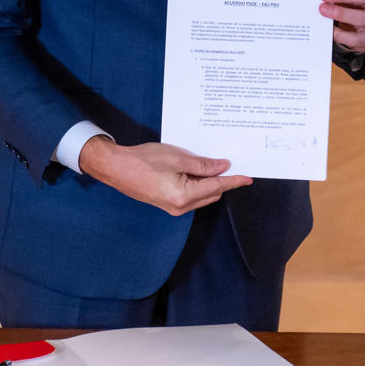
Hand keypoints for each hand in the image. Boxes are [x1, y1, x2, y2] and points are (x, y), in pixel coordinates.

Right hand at [78, 137, 250, 216]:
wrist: (117, 168)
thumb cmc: (143, 160)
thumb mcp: (177, 157)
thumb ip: (202, 165)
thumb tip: (222, 167)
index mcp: (184, 195)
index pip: (217, 188)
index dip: (234, 181)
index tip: (248, 177)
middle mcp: (180, 207)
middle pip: (211, 194)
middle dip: (222, 181)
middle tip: (231, 163)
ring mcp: (173, 208)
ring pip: (202, 196)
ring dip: (209, 182)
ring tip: (213, 164)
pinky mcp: (167, 204)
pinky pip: (190, 196)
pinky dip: (198, 185)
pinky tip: (197, 171)